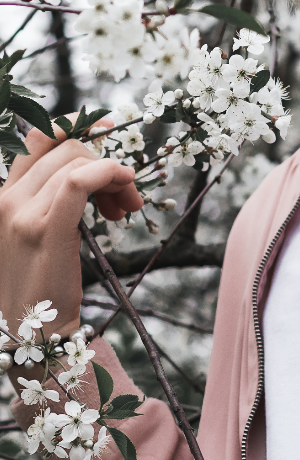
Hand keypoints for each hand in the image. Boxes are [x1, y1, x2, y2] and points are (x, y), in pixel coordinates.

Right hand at [0, 119, 143, 360]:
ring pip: (77, 161)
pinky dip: (109, 174)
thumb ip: (62, 195)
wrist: (36, 333)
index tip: (109, 131)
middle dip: (106, 162)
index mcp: (2, 194)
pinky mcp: (44, 230)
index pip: (38, 139)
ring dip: (116, 176)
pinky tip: (125, 192)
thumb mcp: (48, 230)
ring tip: (127, 206)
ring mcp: (18, 213)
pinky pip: (79, 181)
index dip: (78, 127)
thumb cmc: (47, 281)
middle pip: (66, 148)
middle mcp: (3, 198)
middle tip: (126, 196)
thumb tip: (101, 163)